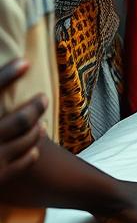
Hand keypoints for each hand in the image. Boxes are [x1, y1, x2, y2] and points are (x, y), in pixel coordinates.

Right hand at [0, 60, 46, 186]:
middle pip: (21, 119)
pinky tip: (33, 147)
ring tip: (40, 121)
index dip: (7, 74)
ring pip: (27, 139)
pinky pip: (24, 161)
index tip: (25, 61)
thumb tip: (14, 71)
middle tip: (43, 98)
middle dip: (36, 106)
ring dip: (37, 127)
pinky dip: (31, 151)